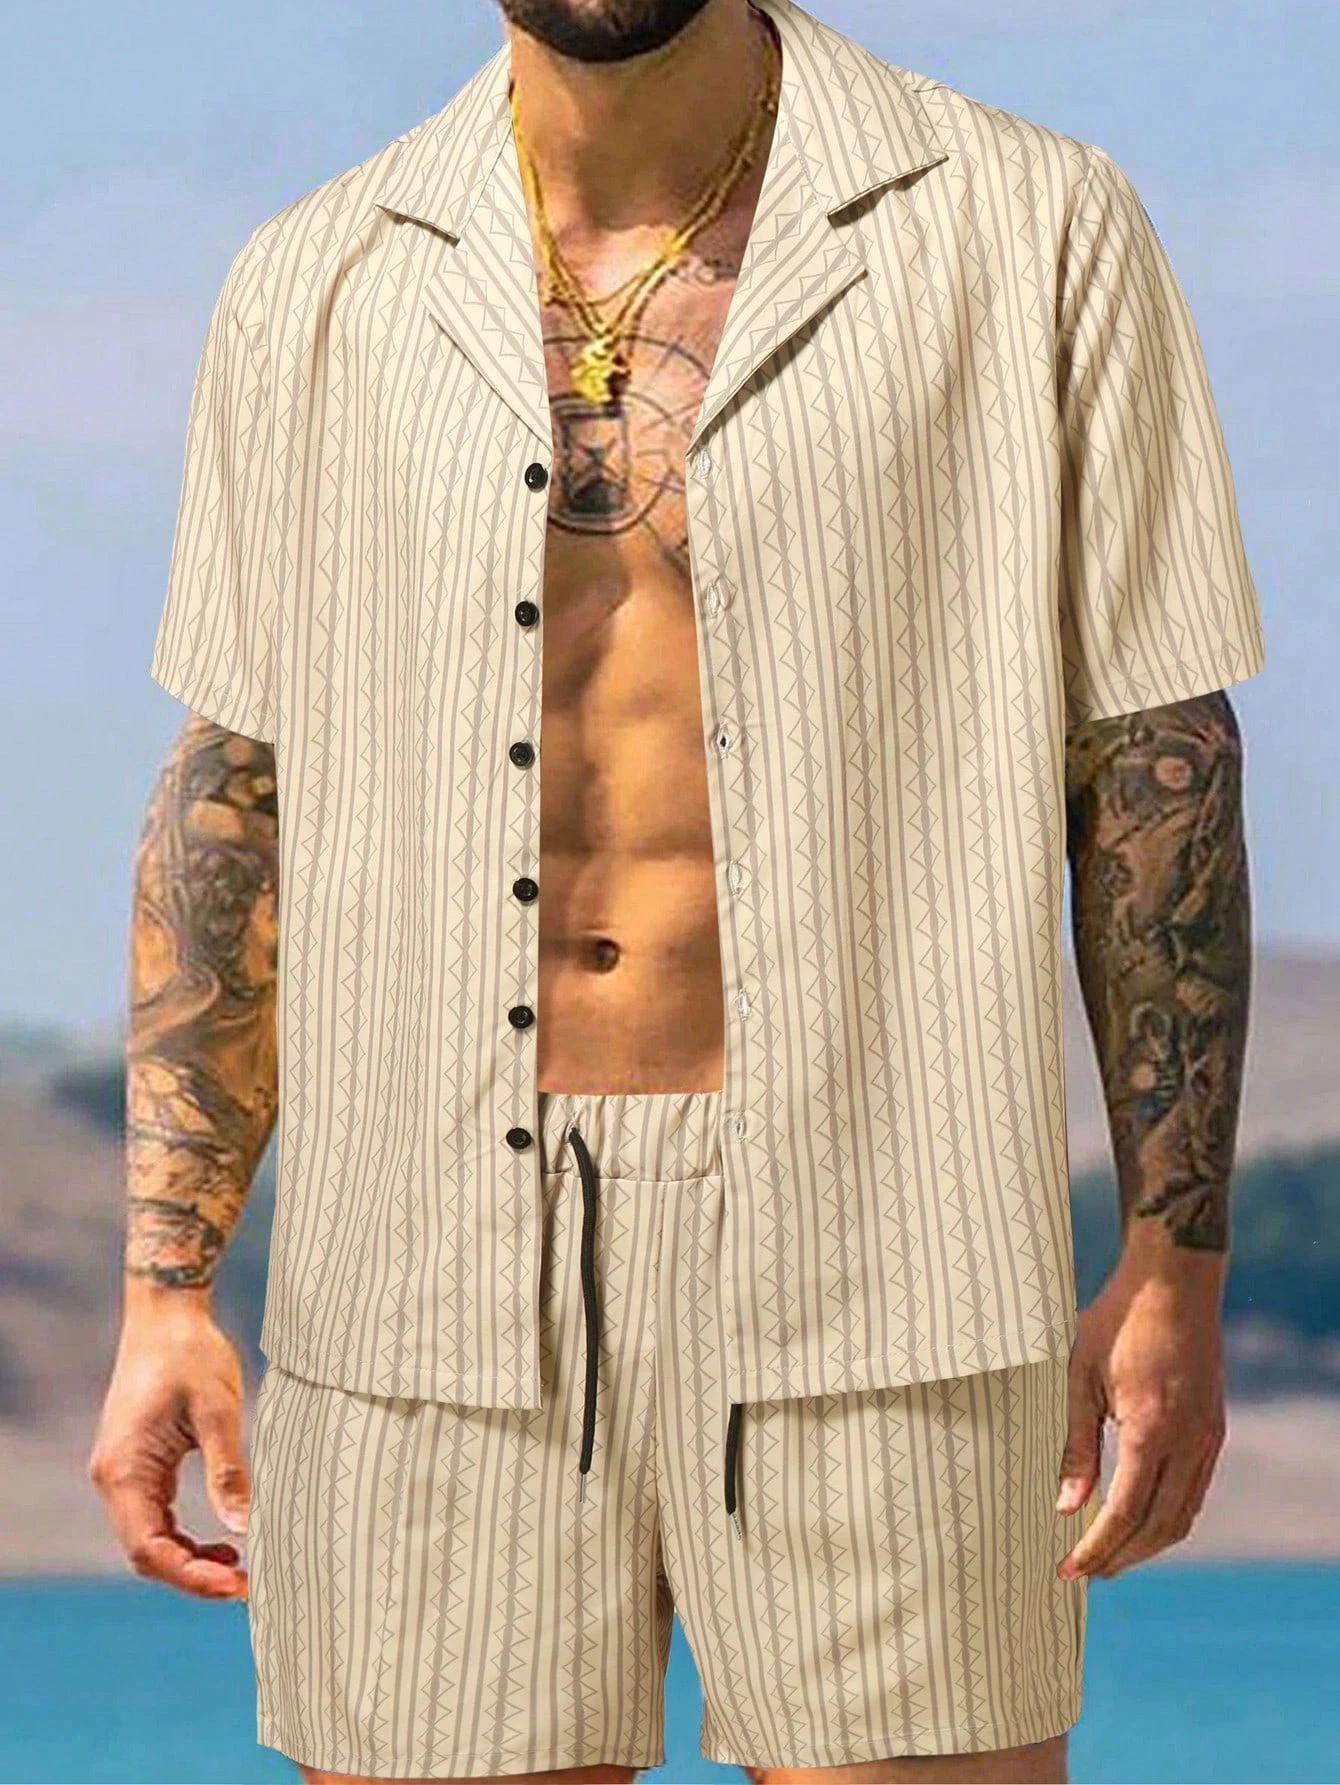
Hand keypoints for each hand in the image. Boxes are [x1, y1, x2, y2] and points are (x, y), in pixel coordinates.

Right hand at [88, 1289, 250, 1599]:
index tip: (237, 1586)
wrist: (166, 1312)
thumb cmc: (192, 1353)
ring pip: (150, 1539)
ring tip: (241, 1569)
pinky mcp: (137, 1462)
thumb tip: (247, 1527)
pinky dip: (185, 1537)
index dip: (191, 1576)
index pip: (149, 1549)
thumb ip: (228, 1470)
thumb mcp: (218, 1409)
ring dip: (190, 1560)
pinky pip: (155, 1517)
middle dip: (194, 1576)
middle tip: (247, 1587)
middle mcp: (114, 1477)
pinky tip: (224, 1539)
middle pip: (146, 1553)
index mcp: (125, 1470)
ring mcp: (122, 1471)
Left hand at [1055, 1251, 1226, 1580]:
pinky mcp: (1213, 1430)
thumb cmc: (1118, 1320)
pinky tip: (1140, 1519)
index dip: (1095, 1548)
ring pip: (1182, 1516)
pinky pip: (1194, 1492)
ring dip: (1146, 1545)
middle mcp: (1188, 1442)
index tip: (1068, 1569)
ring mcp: (1207, 1438)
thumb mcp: (1081, 1375)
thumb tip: (1065, 1506)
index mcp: (1150, 1428)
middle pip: (1158, 1527)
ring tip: (1109, 1556)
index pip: (1124, 1513)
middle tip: (1084, 1571)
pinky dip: (1167, 1517)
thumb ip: (1076, 1444)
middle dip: (1120, 1557)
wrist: (1173, 1282)